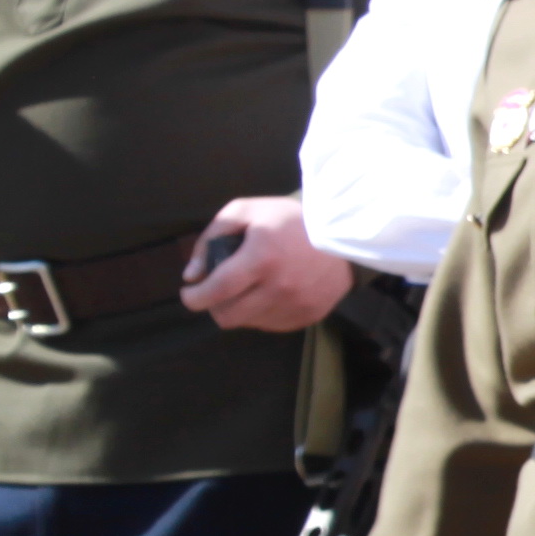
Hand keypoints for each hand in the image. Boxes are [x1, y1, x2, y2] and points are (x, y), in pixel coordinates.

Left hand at [181, 195, 356, 333]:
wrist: (346, 234)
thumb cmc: (290, 220)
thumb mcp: (246, 210)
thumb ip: (212, 236)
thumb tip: (192, 274)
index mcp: (261, 258)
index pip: (217, 290)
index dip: (194, 297)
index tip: (188, 293)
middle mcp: (279, 287)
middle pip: (229, 316)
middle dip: (214, 306)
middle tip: (217, 292)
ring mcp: (297, 305)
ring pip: (248, 323)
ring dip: (240, 309)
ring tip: (247, 290)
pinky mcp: (309, 315)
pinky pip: (272, 325)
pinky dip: (262, 314)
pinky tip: (269, 294)